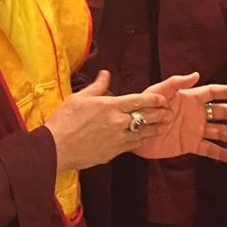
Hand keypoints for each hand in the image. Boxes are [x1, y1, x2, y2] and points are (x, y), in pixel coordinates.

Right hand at [46, 70, 170, 172]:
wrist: (56, 147)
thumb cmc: (64, 120)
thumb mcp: (79, 98)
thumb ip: (97, 86)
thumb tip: (106, 74)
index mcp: (110, 106)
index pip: (139, 100)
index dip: (155, 99)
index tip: (163, 99)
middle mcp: (117, 122)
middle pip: (146, 117)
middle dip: (161, 114)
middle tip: (170, 113)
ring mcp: (117, 139)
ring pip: (143, 134)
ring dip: (156, 129)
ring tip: (164, 126)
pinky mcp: (113, 152)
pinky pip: (133, 145)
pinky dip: (142, 141)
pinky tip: (147, 139)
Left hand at [135, 74, 226, 162]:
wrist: (134, 130)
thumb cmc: (145, 107)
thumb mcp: (158, 92)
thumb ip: (176, 83)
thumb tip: (196, 74)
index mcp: (191, 98)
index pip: (214, 93)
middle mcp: (197, 114)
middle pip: (224, 113)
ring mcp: (195, 130)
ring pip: (220, 132)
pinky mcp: (189, 145)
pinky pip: (209, 150)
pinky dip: (222, 154)